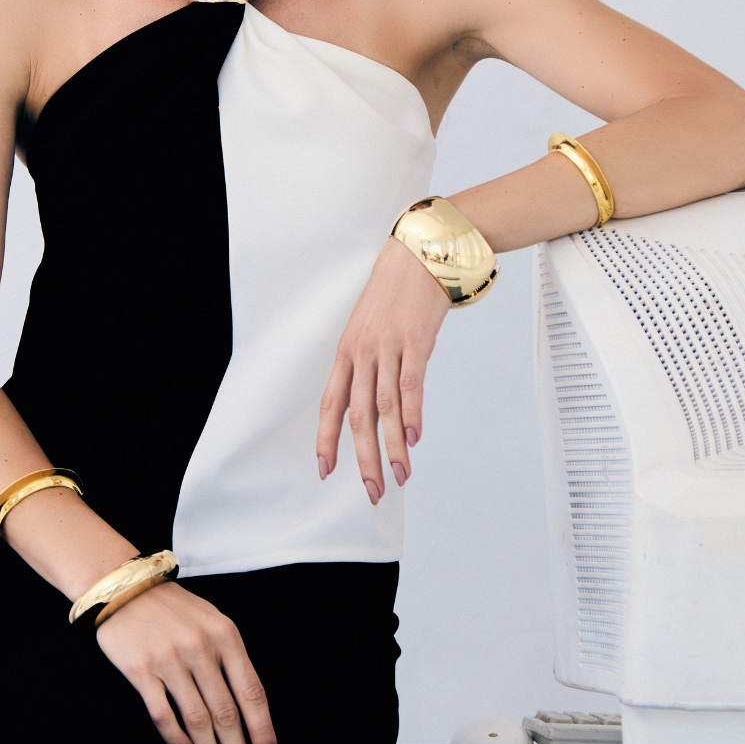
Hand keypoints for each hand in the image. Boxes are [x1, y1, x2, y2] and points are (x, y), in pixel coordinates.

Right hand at [95, 581, 277, 743]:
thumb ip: (229, 658)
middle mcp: (201, 649)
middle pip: (226, 713)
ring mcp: (170, 660)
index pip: (251, 691)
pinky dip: (177, 740)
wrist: (125, 588)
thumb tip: (246, 708)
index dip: (263, 729)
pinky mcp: (141, 671)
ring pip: (197, 720)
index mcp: (226, 635)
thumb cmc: (174, 609)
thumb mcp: (212, 621)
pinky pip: (163, 714)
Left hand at [316, 236, 450, 502]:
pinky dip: (411, 414)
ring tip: (401, 475)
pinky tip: (413, 438)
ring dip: (393, 447)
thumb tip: (372, 402)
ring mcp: (388, 347)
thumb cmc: (394, 293)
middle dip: (363, 458)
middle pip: (358, 416)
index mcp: (346, 352)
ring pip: (386, 408)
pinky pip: (410, 385)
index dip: (326, 440)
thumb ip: (367, 363)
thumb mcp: (368, 326)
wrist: (418, 253)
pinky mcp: (415, 341)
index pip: (330, 404)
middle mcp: (362, 352)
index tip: (326, 471)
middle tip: (373, 490)